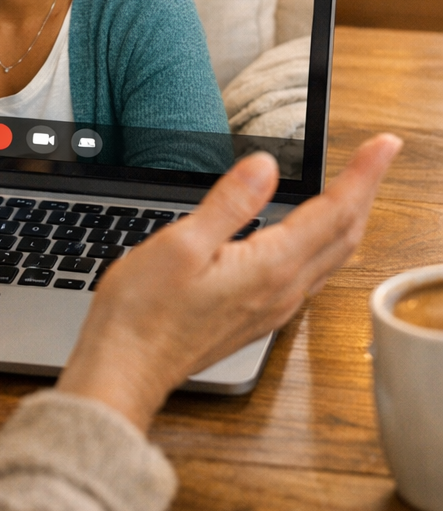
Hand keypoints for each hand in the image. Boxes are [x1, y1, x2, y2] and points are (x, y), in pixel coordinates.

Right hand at [57, 133, 402, 431]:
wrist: (128, 366)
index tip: (383, 144)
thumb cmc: (143, 311)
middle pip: (344, 235)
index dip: (363, 174)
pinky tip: (310, 235)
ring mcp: (272, 308)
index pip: (334, 212)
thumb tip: (264, 165)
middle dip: (366, 191)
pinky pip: (311, 273)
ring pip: (332, 257)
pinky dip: (326, 242)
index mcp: (268, 268)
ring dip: (350, 217)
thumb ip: (229, 203)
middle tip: (378, 156)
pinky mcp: (256, 316)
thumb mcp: (181, 244)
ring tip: (353, 188)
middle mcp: (281, 291)